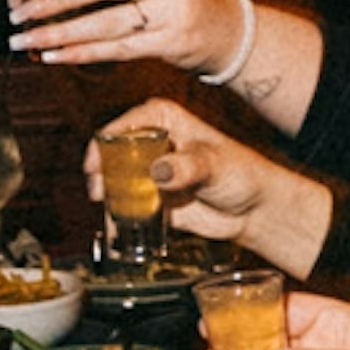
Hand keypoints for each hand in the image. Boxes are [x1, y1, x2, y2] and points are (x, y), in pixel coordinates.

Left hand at [7, 0, 246, 76]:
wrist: (230, 30)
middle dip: (56, 0)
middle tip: (21, 14)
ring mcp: (172, 9)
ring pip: (107, 20)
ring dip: (61, 31)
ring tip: (27, 40)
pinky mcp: (172, 41)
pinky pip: (119, 48)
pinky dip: (82, 53)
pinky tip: (55, 56)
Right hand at [82, 96, 330, 270]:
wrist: (253, 209)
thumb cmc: (241, 174)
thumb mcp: (214, 164)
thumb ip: (188, 166)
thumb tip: (160, 172)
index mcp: (163, 121)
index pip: (124, 126)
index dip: (104, 143)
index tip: (95, 163)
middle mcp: (151, 144)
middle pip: (113, 154)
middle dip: (101, 173)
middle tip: (100, 192)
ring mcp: (149, 173)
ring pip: (115, 182)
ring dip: (107, 197)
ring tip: (111, 209)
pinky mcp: (150, 200)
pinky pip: (126, 208)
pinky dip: (119, 218)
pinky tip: (119, 228)